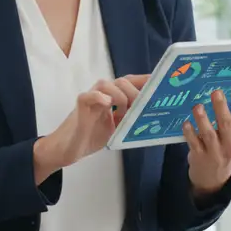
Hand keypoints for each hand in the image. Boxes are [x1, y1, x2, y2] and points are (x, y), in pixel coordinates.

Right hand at [33, 74, 149, 182]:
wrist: (68, 149)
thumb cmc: (91, 136)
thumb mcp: (117, 128)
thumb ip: (129, 119)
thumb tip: (152, 116)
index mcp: (112, 97)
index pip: (130, 83)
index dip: (145, 81)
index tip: (161, 83)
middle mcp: (102, 94)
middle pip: (122, 81)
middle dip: (136, 91)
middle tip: (144, 104)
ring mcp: (90, 99)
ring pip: (106, 84)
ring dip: (120, 95)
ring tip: (125, 110)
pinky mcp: (80, 107)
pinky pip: (88, 96)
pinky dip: (99, 97)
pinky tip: (108, 104)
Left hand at [182, 84, 230, 195]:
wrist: (213, 175)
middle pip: (226, 125)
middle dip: (221, 108)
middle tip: (216, 92)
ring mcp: (214, 152)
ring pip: (208, 134)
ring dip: (203, 120)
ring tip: (198, 106)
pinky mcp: (199, 156)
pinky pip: (194, 143)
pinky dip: (189, 133)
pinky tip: (186, 122)